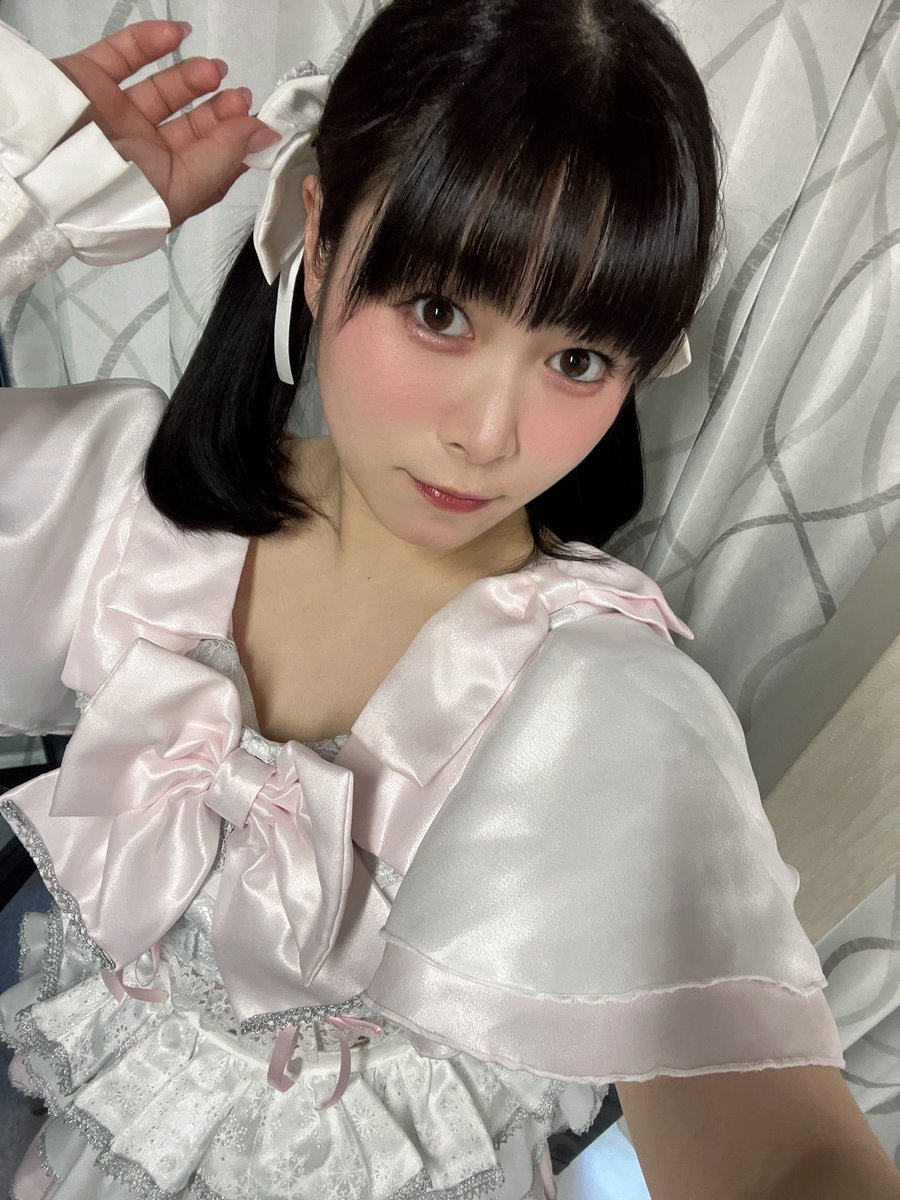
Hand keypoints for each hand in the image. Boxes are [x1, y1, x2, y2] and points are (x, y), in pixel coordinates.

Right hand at [52, 20, 280, 228]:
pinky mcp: (88, 82)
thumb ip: (224, 156)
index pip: (206, 163)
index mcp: (162, 187)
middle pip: (186, 127)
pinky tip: (176, 35)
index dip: (233, 141)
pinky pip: (121, 55)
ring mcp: (113, 116)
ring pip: (158, 90)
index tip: (254, 120)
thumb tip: (266, 135)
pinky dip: (149, 42)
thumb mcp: (180, 186)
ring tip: (213, 68)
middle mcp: (139, 153)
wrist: (42, 174)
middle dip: (216, 110)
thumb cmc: (115, 194)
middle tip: (238, 93)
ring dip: (189, 77)